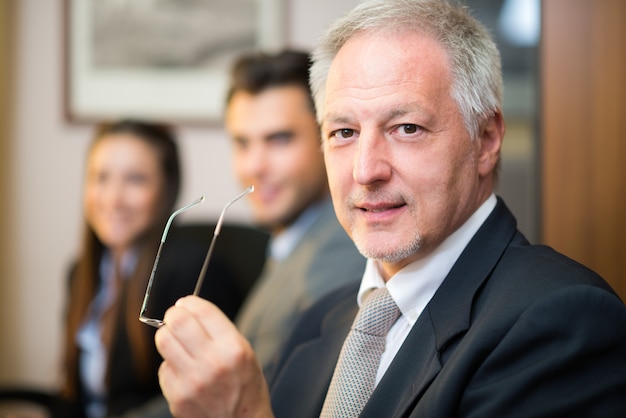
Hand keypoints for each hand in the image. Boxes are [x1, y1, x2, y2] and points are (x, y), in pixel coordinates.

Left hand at [155, 296, 273, 417]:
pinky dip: (171, 364)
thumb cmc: (246, 387)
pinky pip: (163, 368)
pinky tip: (184, 370)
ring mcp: (192, 382)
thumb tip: (189, 310)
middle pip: (177, 322)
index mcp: (233, 348)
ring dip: (168, 335)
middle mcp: (212, 363)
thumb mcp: (245, 352)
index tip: (186, 303)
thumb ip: (219, 331)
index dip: (189, 302)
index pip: (201, 310)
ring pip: (163, 341)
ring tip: (177, 340)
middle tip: (176, 317)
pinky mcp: (177, 398)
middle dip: (174, 315)